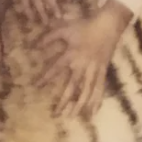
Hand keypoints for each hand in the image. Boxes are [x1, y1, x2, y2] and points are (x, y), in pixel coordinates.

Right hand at [16, 0, 70, 22]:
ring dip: (30, 12)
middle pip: (37, 1)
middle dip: (42, 13)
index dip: (54, 7)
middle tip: (46, 24)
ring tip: (33, 21)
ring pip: (26, 0)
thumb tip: (69, 1)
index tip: (58, 17)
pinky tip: (24, 12)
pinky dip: (22, 5)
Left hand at [36, 0, 132, 117]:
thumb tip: (34, 45)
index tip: (35, 86)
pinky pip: (100, 88)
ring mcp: (94, 70)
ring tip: (73, 117)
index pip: (55, 69)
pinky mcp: (103, 71)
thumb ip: (49, 37)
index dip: (45, 77)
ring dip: (80, 105)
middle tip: (56, 114)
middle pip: (72, 86)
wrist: (108, 25)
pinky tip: (94, 112)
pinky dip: (97, 101)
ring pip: (87, 91)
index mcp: (71, 55)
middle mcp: (82, 65)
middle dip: (64, 101)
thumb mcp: (64, 28)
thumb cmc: (85, 26)